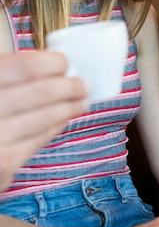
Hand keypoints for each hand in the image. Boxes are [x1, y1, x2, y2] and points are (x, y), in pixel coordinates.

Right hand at [0, 51, 87, 190]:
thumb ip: (5, 75)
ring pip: (46, 117)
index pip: (23, 67)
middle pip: (41, 92)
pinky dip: (57, 126)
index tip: (64, 61)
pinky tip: (64, 118)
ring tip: (81, 100)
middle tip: (83, 82)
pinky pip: (40, 140)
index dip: (50, 62)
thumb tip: (47, 62)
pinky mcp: (4, 165)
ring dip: (70, 106)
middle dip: (69, 86)